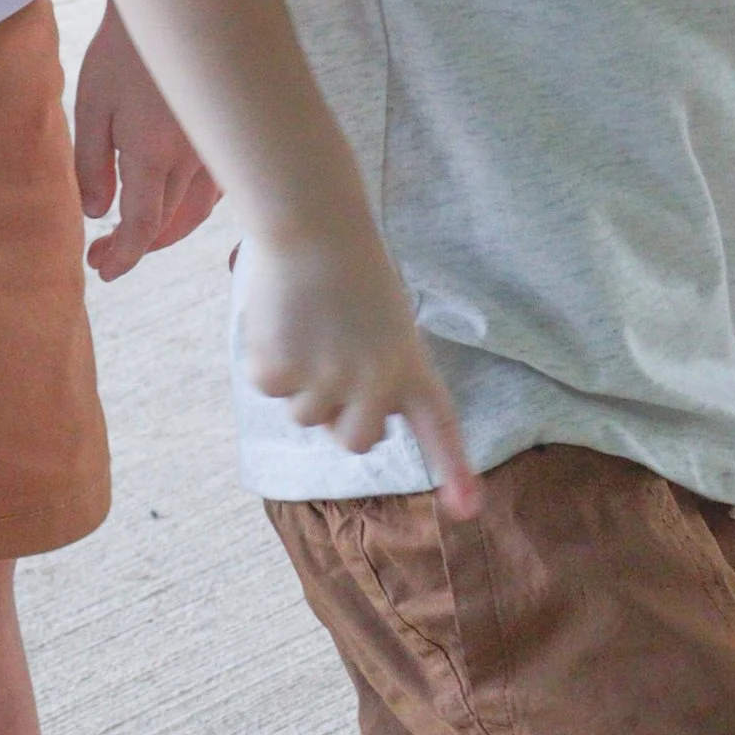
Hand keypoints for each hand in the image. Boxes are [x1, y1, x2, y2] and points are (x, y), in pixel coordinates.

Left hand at [73, 0, 218, 281]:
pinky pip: (215, 188)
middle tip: (103, 251)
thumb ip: (91, 163)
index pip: (142, 226)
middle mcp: (192, 158)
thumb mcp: (92, 103)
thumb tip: (96, 212)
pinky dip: (193, 207)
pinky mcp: (226, 134)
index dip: (123, 255)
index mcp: (153, 153)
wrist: (176, 5)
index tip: (102, 267)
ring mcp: (215, 147)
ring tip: (136, 237)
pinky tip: (173, 204)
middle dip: (136, 246)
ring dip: (167, 233)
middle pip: (169, 224)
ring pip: (197, 211)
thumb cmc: (125, 49)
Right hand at [239, 230, 480, 515]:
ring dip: (301, 380)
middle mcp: (374, 384)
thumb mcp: (382, 320)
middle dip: (340, 415)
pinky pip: (270, 388)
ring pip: (307, 415)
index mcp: (409, 364)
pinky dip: (267, 358)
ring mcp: (326, 383)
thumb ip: (375, 372)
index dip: (454, 468)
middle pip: (355, 440)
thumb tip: (347, 420)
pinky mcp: (281, 374)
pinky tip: (280, 320)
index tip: (467, 508)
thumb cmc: (347, 265)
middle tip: (331, 361)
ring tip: (307, 323)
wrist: (312, 226)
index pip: (439, 425)